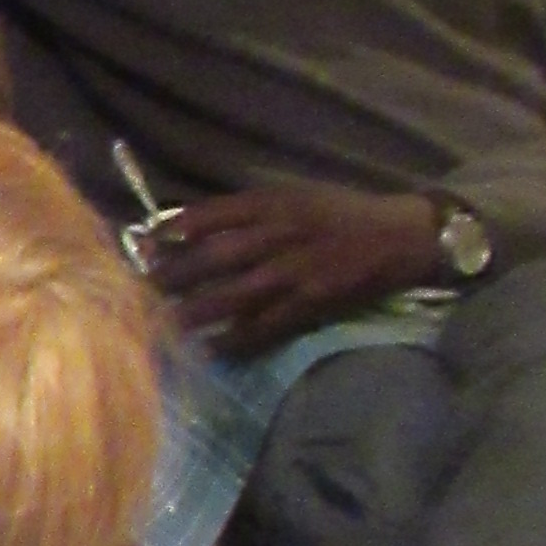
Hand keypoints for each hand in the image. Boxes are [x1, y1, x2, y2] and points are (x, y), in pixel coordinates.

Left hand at [140, 183, 442, 361]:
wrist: (401, 235)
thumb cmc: (342, 213)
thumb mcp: (295, 196)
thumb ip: (249, 211)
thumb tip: (190, 228)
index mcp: (275, 203)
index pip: (214, 214)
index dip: (176, 230)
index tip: (147, 244)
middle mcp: (281, 234)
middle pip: (217, 255)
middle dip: (177, 274)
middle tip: (145, 291)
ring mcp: (297, 271)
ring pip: (236, 293)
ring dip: (197, 310)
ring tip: (166, 323)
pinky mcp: (313, 302)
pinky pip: (268, 325)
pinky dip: (237, 340)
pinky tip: (211, 349)